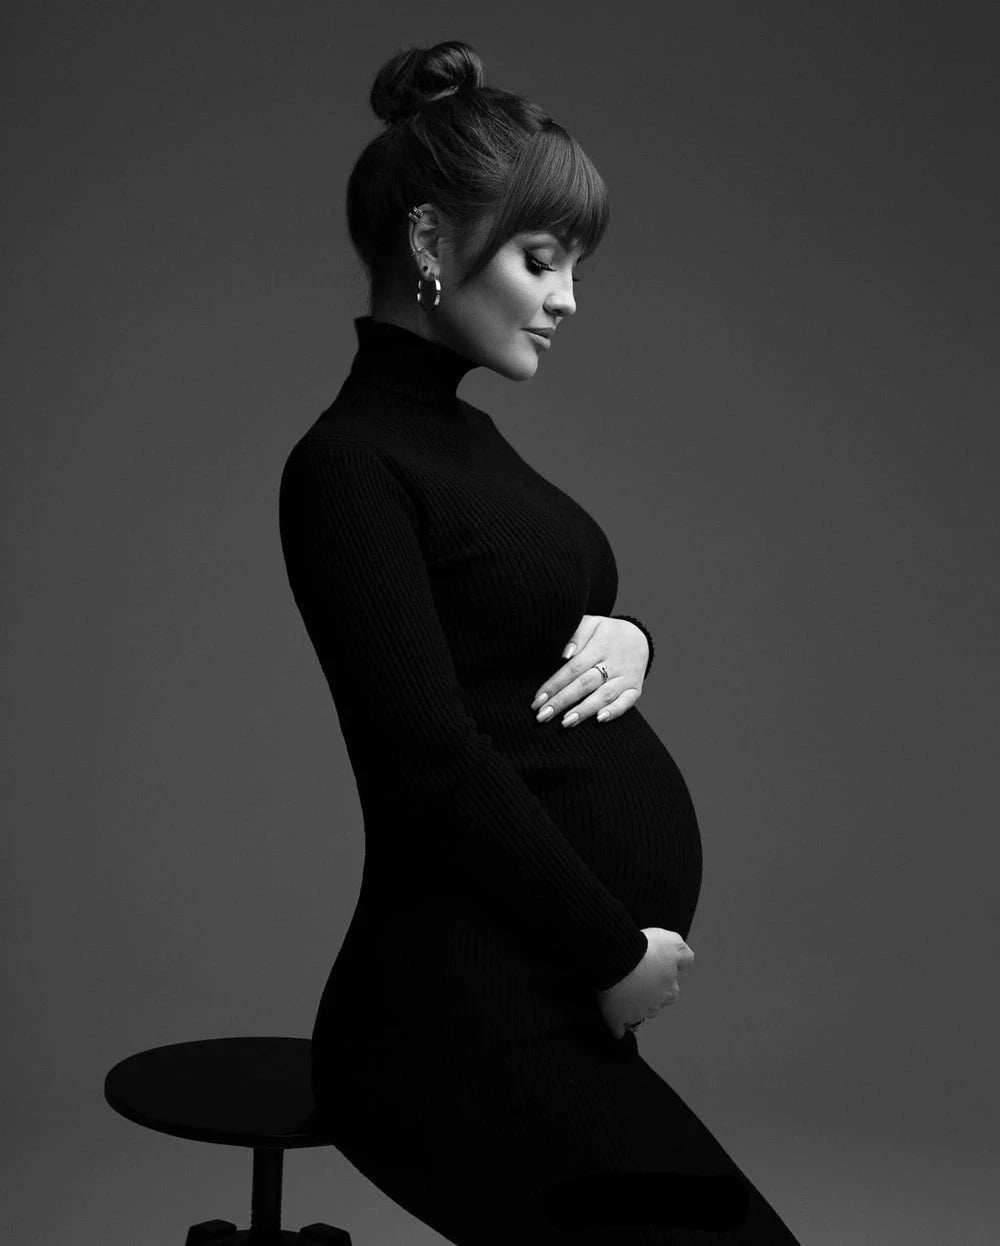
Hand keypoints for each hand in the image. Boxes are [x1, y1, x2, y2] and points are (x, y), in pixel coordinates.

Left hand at [530, 615, 648, 727]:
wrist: (639, 637)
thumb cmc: (607, 632)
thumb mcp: (592, 623)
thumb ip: (577, 635)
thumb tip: (565, 655)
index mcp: (599, 646)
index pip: (573, 668)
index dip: (555, 684)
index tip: (538, 699)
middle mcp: (613, 663)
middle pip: (584, 685)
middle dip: (562, 701)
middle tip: (542, 716)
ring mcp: (625, 677)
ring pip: (604, 695)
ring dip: (584, 710)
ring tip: (565, 722)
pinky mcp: (635, 688)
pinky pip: (627, 702)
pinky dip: (615, 711)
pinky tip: (599, 720)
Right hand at [595, 927, 694, 1037]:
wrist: (619, 956)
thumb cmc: (645, 950)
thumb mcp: (672, 942)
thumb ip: (683, 954)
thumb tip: (687, 962)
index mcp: (670, 990)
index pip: (672, 991)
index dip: (663, 982)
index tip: (654, 973)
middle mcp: (655, 1005)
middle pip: (655, 1005)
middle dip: (648, 996)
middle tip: (638, 981)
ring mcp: (635, 1013)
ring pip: (637, 1014)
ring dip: (633, 1006)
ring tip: (623, 992)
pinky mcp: (617, 1017)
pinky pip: (618, 1027)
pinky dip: (617, 1026)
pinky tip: (615, 1021)